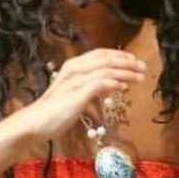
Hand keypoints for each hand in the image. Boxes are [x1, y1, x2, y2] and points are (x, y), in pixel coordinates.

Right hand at [23, 48, 145, 143]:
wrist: (35, 123)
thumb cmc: (54, 112)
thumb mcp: (76, 96)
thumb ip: (93, 89)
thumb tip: (112, 86)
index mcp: (73, 66)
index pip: (100, 54)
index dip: (119, 55)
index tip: (134, 61)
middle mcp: (74, 69)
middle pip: (105, 59)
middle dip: (127, 62)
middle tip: (143, 67)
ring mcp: (75, 81)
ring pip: (105, 70)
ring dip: (125, 72)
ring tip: (139, 77)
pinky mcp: (76, 94)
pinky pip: (99, 84)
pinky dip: (113, 83)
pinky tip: (123, 87)